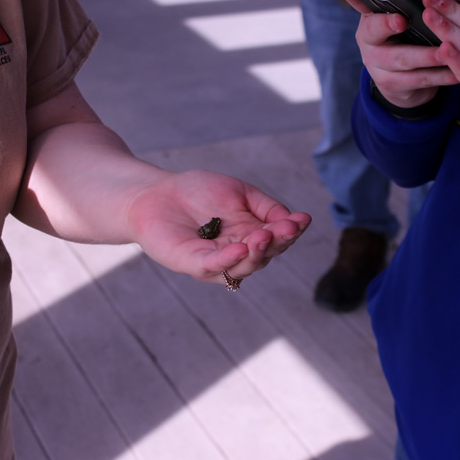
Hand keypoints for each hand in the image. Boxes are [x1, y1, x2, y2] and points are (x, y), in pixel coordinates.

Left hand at [125, 169, 310, 285]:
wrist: (156, 193)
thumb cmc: (197, 192)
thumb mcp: (239, 192)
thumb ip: (265, 206)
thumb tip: (292, 219)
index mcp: (251, 236)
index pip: (277, 239)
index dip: (291, 231)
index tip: (303, 219)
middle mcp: (237, 254)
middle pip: (265, 255)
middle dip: (278, 242)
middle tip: (287, 228)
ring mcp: (215, 262)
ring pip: (244, 266)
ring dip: (257, 252)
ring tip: (265, 235)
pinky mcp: (191, 263)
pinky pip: (213, 266)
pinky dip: (227, 260)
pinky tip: (240, 248)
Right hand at [326, 0, 458, 108]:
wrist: (392, 76)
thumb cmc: (398, 37)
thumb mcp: (394, 18)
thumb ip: (404, 5)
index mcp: (369, 27)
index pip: (372, 24)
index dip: (385, 23)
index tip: (402, 20)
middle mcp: (369, 50)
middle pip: (392, 51)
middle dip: (415, 48)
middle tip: (437, 42)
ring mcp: (379, 72)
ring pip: (407, 67)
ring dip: (430, 60)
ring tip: (449, 54)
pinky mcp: (392, 88)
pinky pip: (420, 82)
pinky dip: (440, 76)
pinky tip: (457, 72)